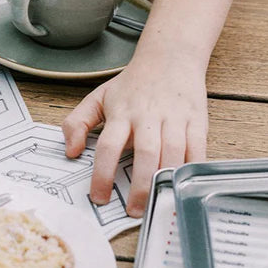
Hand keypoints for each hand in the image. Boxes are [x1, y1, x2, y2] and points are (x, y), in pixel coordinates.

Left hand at [61, 55, 207, 216]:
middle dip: (140, 186)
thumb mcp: (98, 98)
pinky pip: (197, 150)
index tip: (99, 197)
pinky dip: (192, 170)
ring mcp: (174, 118)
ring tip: (157, 204)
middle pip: (145, 153)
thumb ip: (77, 123)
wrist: (169, 57)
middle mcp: (148, 115)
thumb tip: (70, 151)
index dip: (103, 174)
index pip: (109, 146)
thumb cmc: (132, 84)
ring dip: (166, 181)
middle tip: (134, 211)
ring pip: (173, 153)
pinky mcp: (197, 120)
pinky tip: (183, 187)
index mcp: (121, 112)